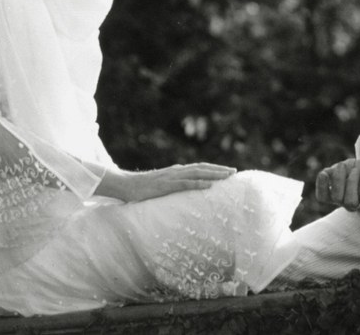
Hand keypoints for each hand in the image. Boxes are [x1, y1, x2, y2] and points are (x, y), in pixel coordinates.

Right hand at [98, 162, 236, 201]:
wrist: (125, 185)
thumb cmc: (142, 188)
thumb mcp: (161, 186)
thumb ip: (172, 186)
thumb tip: (183, 191)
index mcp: (176, 171)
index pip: (199, 168)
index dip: (213, 169)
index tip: (227, 171)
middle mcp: (176, 171)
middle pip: (202, 168)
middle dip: (218, 170)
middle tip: (234, 172)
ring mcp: (171, 177)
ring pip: (197, 174)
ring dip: (213, 174)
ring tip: (226, 176)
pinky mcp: (165, 186)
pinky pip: (184, 184)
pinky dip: (198, 184)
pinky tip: (208, 186)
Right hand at [315, 158, 359, 211]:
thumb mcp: (346, 166)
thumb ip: (333, 172)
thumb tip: (323, 174)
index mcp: (337, 192)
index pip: (322, 197)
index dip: (321, 187)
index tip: (325, 172)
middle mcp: (346, 201)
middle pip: (335, 198)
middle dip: (339, 180)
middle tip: (344, 166)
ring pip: (350, 202)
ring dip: (353, 182)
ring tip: (358, 172)